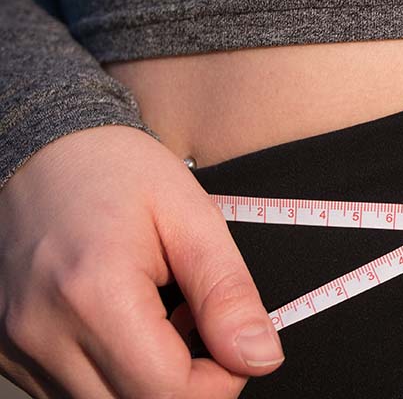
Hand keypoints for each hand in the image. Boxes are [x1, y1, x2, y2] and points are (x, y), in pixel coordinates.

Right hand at [0, 126, 282, 397]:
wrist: (39, 147)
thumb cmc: (116, 171)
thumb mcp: (192, 218)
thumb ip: (228, 294)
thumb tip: (260, 358)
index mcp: (94, 294)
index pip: (170, 393)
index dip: (222, 383)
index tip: (236, 344)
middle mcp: (42, 331)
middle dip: (189, 385)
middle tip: (199, 327)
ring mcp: (16, 347)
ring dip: (149, 383)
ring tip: (160, 321)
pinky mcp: (7, 353)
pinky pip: (73, 394)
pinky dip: (114, 377)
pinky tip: (125, 329)